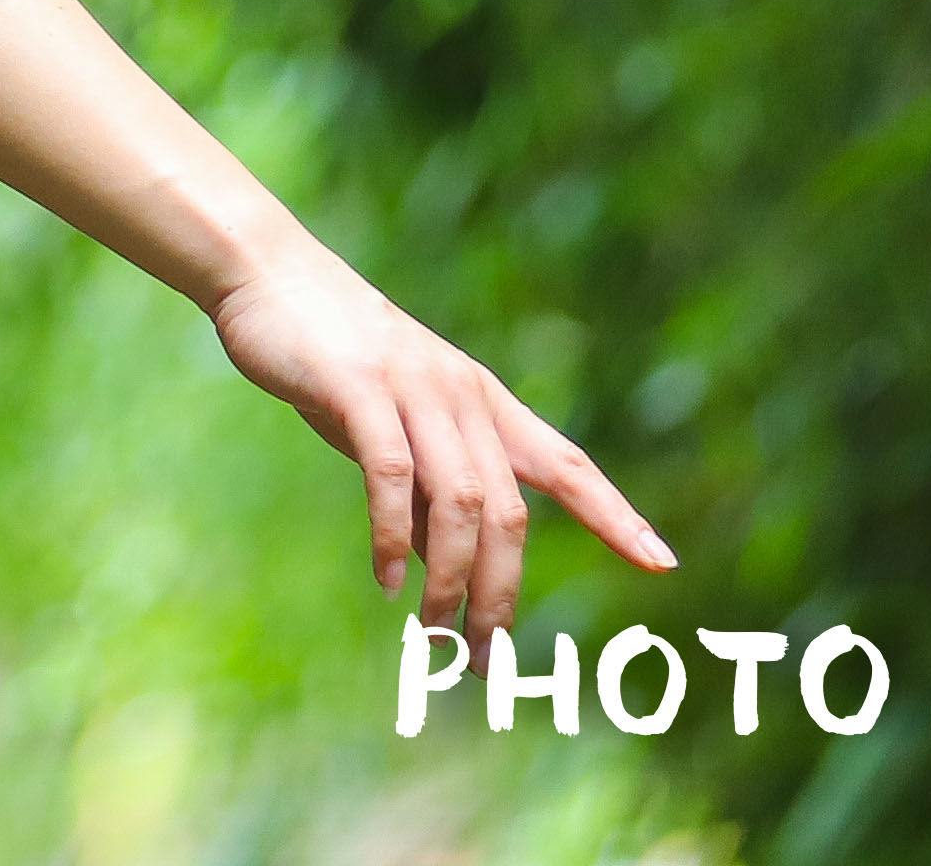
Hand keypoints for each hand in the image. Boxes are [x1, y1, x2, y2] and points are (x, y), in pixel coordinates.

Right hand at [204, 241, 673, 640]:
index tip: (662, 562)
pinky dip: (392, 536)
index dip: (615, 514)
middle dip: (502, 591)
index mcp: (482, 401)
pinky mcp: (359, 387)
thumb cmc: (331, 357)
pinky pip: (392, 474)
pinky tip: (388, 582)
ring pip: (460, 502)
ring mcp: (413, 388)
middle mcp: (461, 394)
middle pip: (509, 510)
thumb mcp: (393, 427)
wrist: (267, 272)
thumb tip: (443, 564)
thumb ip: (424, 488)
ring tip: (436, 633)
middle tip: (485, 658)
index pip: (565, 463)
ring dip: (453, 580)